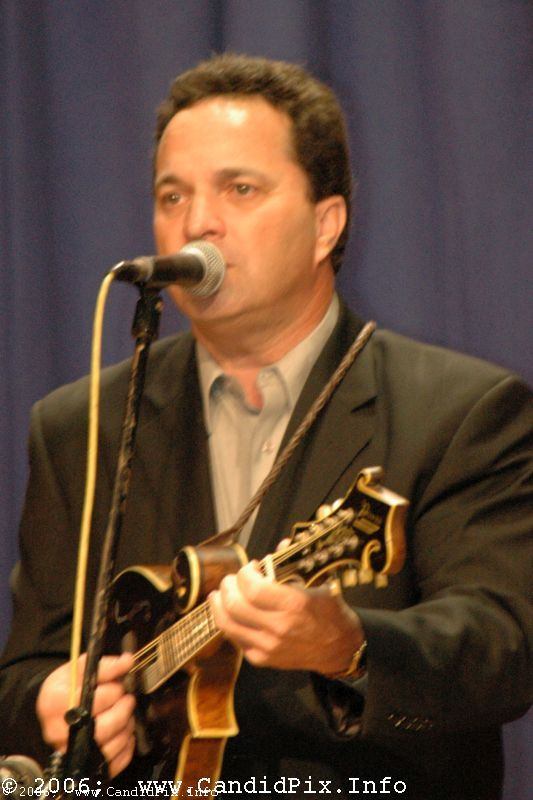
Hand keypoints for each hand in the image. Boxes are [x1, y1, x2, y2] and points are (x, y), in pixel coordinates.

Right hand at [36, 653, 135, 777]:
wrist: (53, 711)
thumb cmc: (66, 688)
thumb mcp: (78, 669)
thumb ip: (104, 665)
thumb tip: (128, 661)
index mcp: (54, 703)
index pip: (94, 700)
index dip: (114, 690)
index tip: (118, 684)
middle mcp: (58, 732)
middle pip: (103, 728)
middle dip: (123, 710)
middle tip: (127, 699)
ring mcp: (69, 753)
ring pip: (110, 747)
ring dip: (126, 728)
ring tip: (127, 715)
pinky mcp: (83, 767)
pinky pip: (114, 763)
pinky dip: (126, 747)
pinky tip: (123, 732)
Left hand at [209, 561, 364, 675]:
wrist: (339, 650)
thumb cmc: (330, 613)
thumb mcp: (319, 583)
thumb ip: (295, 564)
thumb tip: (281, 544)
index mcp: (293, 605)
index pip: (252, 588)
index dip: (244, 573)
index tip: (250, 567)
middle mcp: (278, 628)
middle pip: (234, 605)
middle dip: (228, 586)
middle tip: (233, 579)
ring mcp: (267, 646)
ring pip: (227, 624)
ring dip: (219, 604)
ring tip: (221, 593)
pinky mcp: (261, 659)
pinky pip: (234, 638)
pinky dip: (228, 622)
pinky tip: (231, 612)